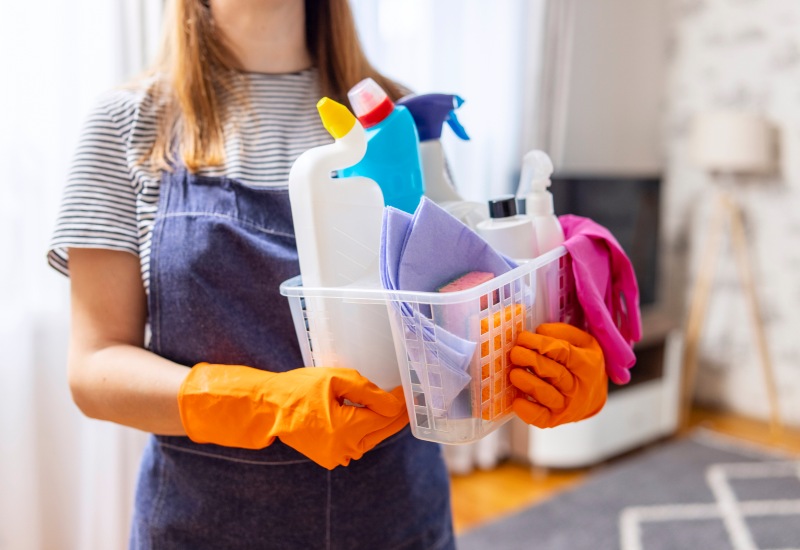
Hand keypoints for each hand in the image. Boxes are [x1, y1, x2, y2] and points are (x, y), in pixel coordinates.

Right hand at [178, 364, 408, 468]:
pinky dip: (367, 430)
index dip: (401, 403)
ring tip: (395, 405)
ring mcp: (338, 457)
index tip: (411, 390)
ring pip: (372, 438)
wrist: (269, 409)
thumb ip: (368, 392)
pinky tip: (372, 415)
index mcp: (346, 429)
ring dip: (383, 423)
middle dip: (397, 414)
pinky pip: (358, 443)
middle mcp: (345, 448)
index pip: (386, 418)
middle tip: (410, 398)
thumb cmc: (299, 389)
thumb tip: (394, 404)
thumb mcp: (336, 380)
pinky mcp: (332, 458)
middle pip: (383, 431)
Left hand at [509, 323, 606, 427]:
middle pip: (555, 373)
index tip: (522, 338)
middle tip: (515, 353)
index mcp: (587, 364)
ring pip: (547, 395)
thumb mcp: (582, 342)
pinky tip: (517, 401)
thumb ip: (562, 332)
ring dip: (528, 383)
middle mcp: (579, 387)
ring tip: (514, 373)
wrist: (594, 396)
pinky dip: (528, 411)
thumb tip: (539, 332)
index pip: (563, 352)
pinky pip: (541, 418)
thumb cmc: (582, 363)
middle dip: (532, 361)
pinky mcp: (555, 420)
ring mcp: (568, 406)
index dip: (540, 344)